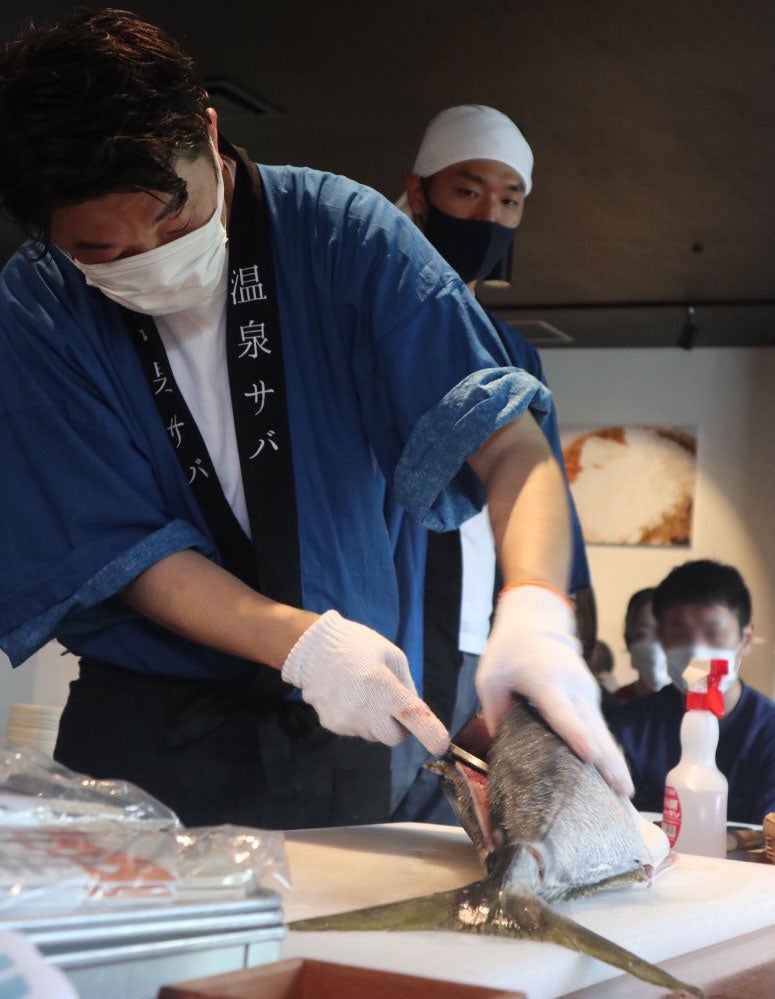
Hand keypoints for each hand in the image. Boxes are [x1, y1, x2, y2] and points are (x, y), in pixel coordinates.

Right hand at [281, 611, 448, 754]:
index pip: (411, 715)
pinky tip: (348, 697)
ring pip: (374, 735)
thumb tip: (414, 710)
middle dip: (398, 726)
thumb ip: (406, 685)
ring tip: (363, 694)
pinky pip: (356, 730)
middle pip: (394, 737)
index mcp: (382, 684)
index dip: (429, 733)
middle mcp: (363, 707)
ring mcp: (345, 719)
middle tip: (390, 704)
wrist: (311, 648)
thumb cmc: (356, 645)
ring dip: (376, 722)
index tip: (440, 745)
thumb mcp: (391, 655)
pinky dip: (358, 719)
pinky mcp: (331, 725)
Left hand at [475, 584, 633, 795]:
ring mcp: (586, 693)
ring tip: (625, 794)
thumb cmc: (508, 653)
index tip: (589, 755)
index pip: (561, 711)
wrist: (536, 623)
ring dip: (615, 762)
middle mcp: (573, 688)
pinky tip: (613, 778)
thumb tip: (501, 753)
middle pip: (593, 728)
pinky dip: (608, 753)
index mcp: (545, 681)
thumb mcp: (490, 679)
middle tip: (623, 792)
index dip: (574, 734)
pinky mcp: (590, 699)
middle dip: (608, 761)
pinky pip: (600, 729)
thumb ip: (495, 713)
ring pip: (603, 732)